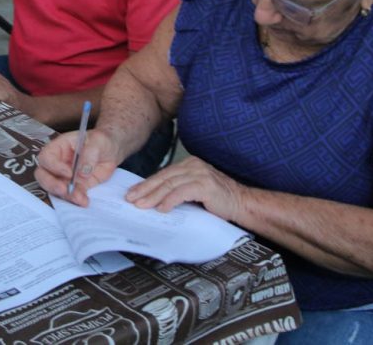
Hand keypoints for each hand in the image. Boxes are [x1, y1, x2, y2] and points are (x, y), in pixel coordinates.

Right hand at [34, 128, 120, 205]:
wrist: (111, 151)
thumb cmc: (101, 141)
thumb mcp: (98, 141)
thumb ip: (90, 154)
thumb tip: (83, 172)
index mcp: (59, 147)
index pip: (46, 157)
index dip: (54, 166)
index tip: (69, 173)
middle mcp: (58, 163)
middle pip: (43, 175)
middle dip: (51, 184)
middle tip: (65, 190)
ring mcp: (65, 176)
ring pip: (55, 188)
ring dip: (66, 195)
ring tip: (80, 198)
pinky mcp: (75, 186)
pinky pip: (71, 195)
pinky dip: (76, 200)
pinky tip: (85, 201)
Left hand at [124, 156, 246, 219]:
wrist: (241, 203)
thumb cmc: (217, 200)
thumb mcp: (193, 192)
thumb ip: (177, 190)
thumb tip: (152, 199)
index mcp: (189, 164)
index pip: (163, 174)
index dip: (147, 184)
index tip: (133, 193)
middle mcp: (193, 165)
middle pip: (163, 177)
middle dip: (145, 189)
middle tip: (131, 199)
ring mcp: (200, 173)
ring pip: (170, 184)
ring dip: (153, 196)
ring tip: (141, 205)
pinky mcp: (206, 185)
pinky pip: (182, 192)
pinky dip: (170, 201)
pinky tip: (161, 208)